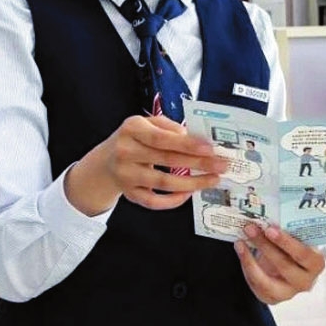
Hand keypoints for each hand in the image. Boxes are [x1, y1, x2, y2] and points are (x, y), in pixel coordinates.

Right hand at [67, 115, 228, 213]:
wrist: (104, 162)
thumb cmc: (134, 139)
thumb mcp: (147, 124)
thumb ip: (169, 128)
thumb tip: (196, 139)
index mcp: (132, 128)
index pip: (162, 137)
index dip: (187, 144)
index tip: (209, 148)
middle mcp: (125, 151)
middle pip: (167, 159)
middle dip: (198, 163)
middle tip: (221, 165)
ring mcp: (125, 174)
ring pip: (163, 182)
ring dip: (192, 182)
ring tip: (212, 180)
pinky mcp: (128, 193)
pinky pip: (153, 201)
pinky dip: (172, 200)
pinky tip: (188, 193)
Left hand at [235, 222, 325, 304]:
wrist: (287, 270)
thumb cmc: (294, 250)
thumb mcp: (296, 240)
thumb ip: (289, 230)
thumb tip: (269, 213)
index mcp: (316, 263)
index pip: (303, 254)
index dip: (286, 242)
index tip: (270, 229)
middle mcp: (306, 281)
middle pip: (284, 265)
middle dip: (265, 246)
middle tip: (251, 229)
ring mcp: (289, 292)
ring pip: (267, 279)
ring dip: (250, 259)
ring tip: (241, 240)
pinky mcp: (273, 298)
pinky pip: (256, 284)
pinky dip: (246, 265)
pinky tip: (240, 249)